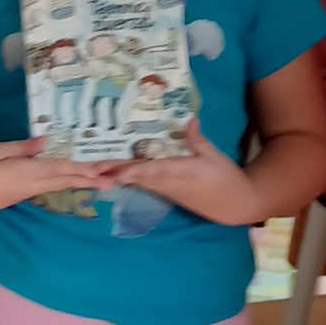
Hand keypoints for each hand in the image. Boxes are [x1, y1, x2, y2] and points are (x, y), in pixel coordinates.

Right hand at [0, 138, 114, 213]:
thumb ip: (23, 147)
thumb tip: (46, 140)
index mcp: (26, 172)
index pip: (58, 169)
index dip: (80, 169)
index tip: (98, 170)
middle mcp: (35, 183)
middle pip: (68, 180)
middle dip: (91, 179)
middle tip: (115, 180)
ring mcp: (35, 190)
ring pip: (65, 185)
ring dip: (86, 183)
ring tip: (108, 183)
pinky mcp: (32, 192)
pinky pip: (58, 187)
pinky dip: (73, 183)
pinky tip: (84, 181)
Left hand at [107, 121, 263, 224]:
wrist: (235, 205)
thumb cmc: (227, 179)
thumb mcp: (216, 157)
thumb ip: (198, 140)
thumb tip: (188, 119)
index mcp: (182, 172)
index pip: (153, 171)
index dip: (134, 171)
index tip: (117, 171)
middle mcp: (169, 183)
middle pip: (137, 176)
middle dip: (114, 172)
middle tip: (90, 166)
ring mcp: (167, 190)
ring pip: (137, 182)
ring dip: (117, 176)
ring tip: (95, 168)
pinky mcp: (167, 193)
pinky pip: (144, 184)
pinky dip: (129, 178)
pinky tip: (114, 173)